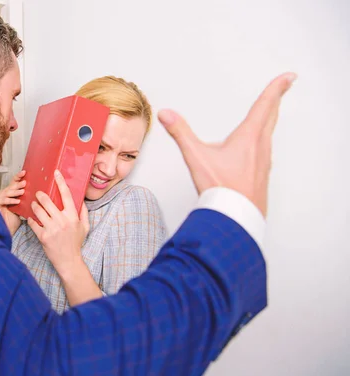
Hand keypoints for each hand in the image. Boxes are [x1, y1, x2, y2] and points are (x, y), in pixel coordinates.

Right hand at [0, 170, 25, 234]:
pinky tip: (17, 201)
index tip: (24, 172)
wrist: (6, 229)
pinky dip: (10, 200)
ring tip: (22, 191)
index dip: (18, 177)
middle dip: (18, 184)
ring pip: (7, 192)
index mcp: (10, 193)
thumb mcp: (22, 208)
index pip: (13, 182)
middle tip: (25, 183)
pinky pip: (3, 201)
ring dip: (15, 191)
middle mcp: (3, 194)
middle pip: (11, 186)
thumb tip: (39, 194)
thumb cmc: (14, 220)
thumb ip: (26, 200)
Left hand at [28, 170, 89, 276]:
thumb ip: (83, 213)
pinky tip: (30, 219)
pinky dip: (30, 220)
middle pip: (47, 201)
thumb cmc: (76, 243)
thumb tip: (81, 200)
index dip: (61, 182)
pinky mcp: (43, 237)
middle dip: (40, 195)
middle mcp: (62, 221)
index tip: (56, 173)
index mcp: (72, 216)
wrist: (69, 260)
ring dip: (34, 206)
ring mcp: (52, 228)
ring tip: (33, 204)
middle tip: (37, 193)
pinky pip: (33, 224)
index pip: (66, 195)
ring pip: (38, 211)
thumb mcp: (85, 227)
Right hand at [158, 72, 296, 216]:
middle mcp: (261, 147)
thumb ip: (180, 133)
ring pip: (270, 133)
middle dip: (276, 99)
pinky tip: (257, 147)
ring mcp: (264, 161)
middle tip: (283, 87)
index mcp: (249, 137)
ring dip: (270, 119)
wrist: (236, 217)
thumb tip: (166, 114)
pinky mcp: (262, 174)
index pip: (265, 105)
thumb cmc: (221, 189)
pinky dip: (264, 139)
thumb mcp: (196, 157)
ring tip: (269, 113)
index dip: (277, 88)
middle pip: (272, 116)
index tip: (288, 77)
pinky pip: (266, 150)